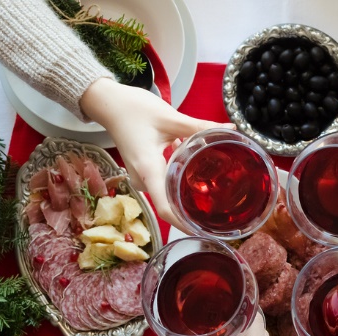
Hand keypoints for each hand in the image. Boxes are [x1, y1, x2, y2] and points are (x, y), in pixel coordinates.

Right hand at [80, 78, 224, 230]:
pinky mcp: (143, 172)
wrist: (108, 104)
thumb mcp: (170, 117)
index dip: (185, 224)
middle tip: (220, 208)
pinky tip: (194, 169)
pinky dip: (178, 179)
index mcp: (148, 169)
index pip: (166, 209)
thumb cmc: (133, 109)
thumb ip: (199, 127)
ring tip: (214, 189)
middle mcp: (143, 179)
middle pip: (170, 204)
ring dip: (186, 190)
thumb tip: (229, 130)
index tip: (204, 229)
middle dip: (193, 207)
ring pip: (168, 193)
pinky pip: (163, 183)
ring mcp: (141, 177)